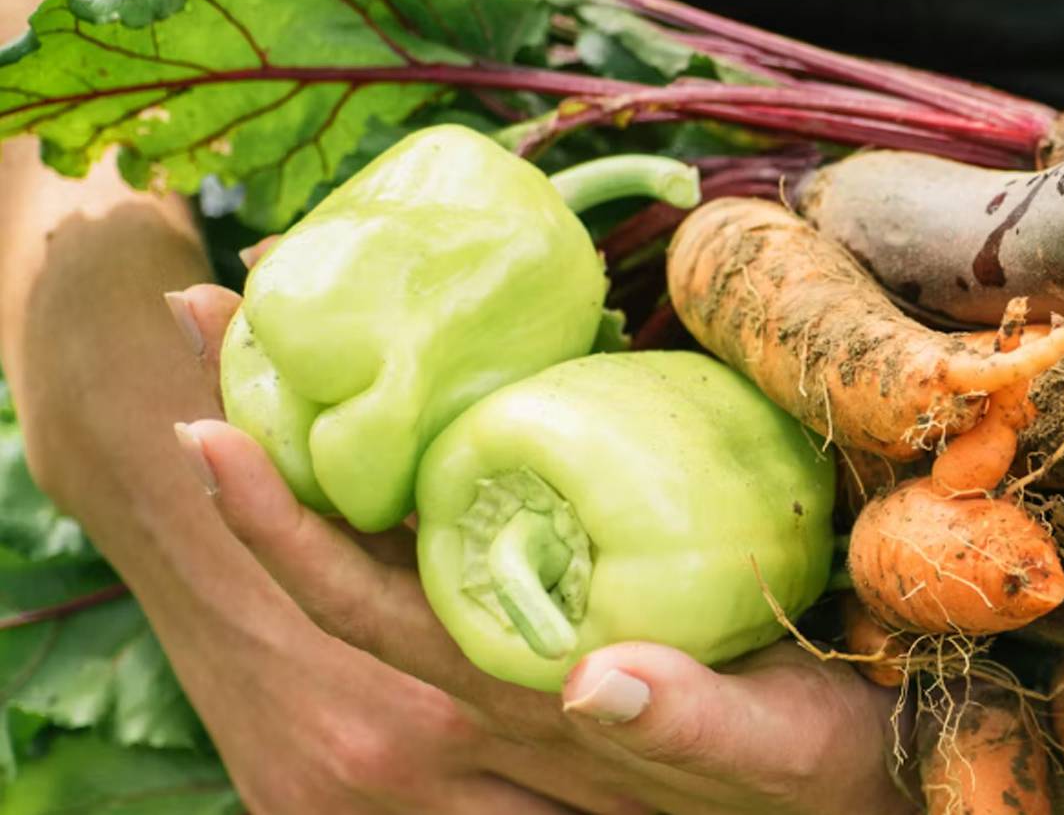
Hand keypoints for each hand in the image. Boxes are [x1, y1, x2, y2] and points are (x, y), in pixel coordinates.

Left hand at [171, 284, 912, 814]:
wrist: (854, 773)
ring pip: (391, 507)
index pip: (363, 605)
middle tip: (208, 302)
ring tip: (280, 302)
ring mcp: (527, 605)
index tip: (203, 427)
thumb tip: (591, 682)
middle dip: (268, 421)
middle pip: (344, 534)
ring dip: (324, 408)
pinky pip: (463, 494)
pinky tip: (414, 350)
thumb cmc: (813, 769)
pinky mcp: (576, 572)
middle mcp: (493, 641)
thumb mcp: (766, 751)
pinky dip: (416, 417)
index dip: (279, 525)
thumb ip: (685, 723)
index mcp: (513, 686)